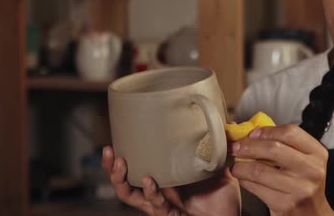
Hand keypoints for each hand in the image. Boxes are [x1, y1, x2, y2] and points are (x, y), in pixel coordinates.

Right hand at [102, 146, 240, 215]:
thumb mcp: (220, 171)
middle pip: (126, 183)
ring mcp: (162, 206)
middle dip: (112, 168)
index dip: (124, 158)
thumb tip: (224, 127)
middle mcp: (159, 194)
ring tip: (119, 163)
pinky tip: (149, 181)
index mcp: (166, 182)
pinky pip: (156, 205)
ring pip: (131, 196)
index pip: (138, 168)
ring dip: (121, 180)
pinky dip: (151, 193)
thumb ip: (218, 152)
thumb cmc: (222, 202)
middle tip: (108, 151)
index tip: (118, 139)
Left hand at [229, 124, 333, 215]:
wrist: (312, 214)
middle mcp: (312, 170)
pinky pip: (256, 188)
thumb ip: (283, 144)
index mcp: (317, 153)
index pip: (290, 132)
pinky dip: (244, 181)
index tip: (252, 133)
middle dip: (248, 146)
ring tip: (235, 165)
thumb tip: (250, 130)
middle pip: (273, 148)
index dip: (267, 131)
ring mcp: (300, 188)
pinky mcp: (286, 205)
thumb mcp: (303, 161)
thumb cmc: (303, 183)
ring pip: (260, 170)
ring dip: (241, 166)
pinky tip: (243, 178)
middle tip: (235, 147)